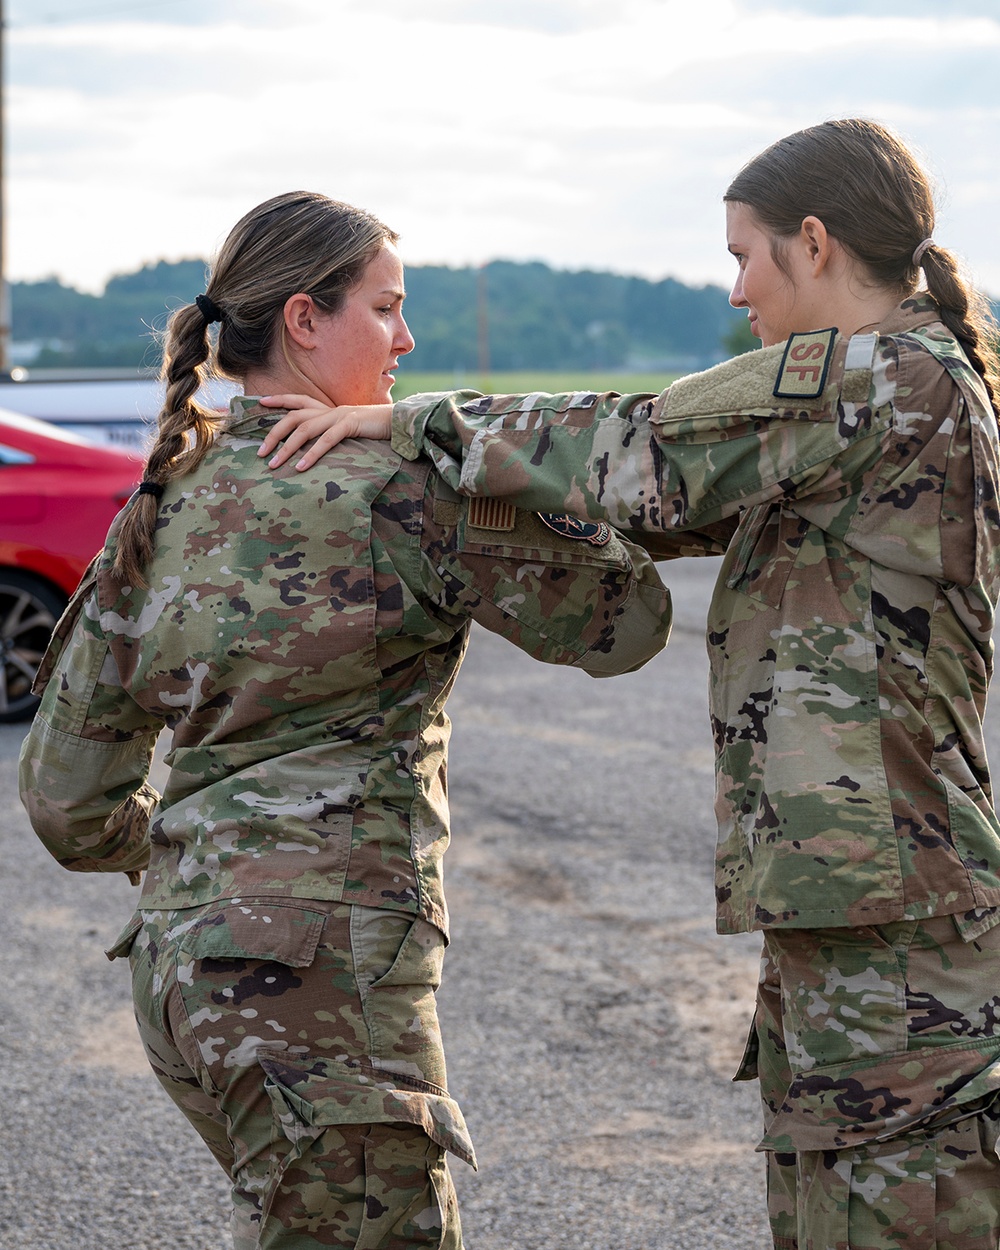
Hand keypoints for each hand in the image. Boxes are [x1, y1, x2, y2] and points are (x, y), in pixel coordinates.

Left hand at [257, 395, 393, 469]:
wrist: (400, 422)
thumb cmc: (375, 430)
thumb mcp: (350, 429)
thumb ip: (333, 432)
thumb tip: (317, 446)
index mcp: (329, 409)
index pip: (298, 400)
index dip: (279, 399)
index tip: (260, 401)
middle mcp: (330, 409)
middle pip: (293, 417)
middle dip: (274, 434)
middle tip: (260, 453)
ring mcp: (339, 415)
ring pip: (305, 429)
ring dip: (287, 448)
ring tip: (274, 465)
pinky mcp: (350, 424)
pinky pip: (326, 440)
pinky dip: (312, 454)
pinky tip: (301, 467)